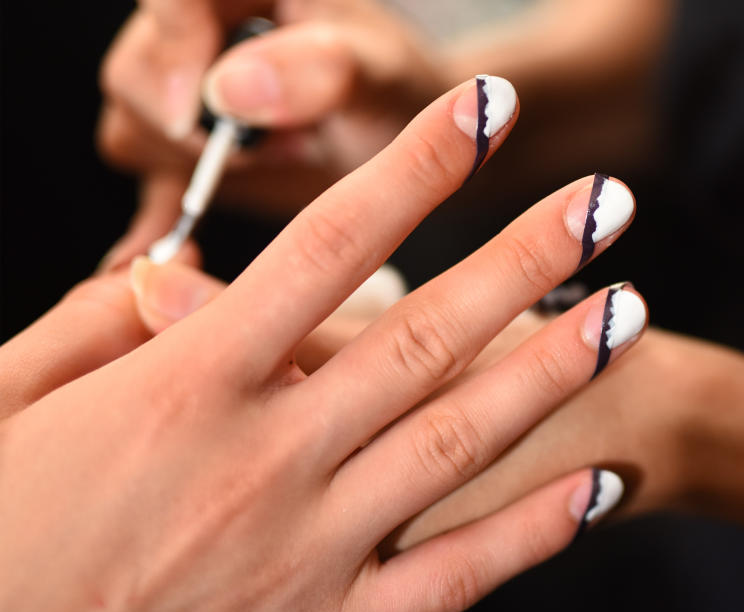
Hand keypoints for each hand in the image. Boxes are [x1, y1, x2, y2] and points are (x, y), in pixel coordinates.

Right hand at [1, 78, 645, 611]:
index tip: (484, 110)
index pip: (329, 242)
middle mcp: (265, 460)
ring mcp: (307, 552)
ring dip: (551, 372)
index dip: (418, 165)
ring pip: (456, 443)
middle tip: (604, 201)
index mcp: (186, 385)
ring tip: (627, 313)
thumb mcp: (8, 400)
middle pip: (421, 334)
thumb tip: (172, 270)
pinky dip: (531, 532)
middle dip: (523, 257)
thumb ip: (99, 324)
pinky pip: (451, 578)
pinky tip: (596, 487)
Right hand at [97, 0, 448, 269]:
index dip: (171, 51)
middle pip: (135, 75)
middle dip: (198, 127)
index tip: (201, 112)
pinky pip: (147, 189)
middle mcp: (199, 34)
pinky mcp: (187, 157)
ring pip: (134, 131)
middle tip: (279, 144)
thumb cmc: (399, 92)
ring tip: (283, 156)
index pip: (168, 0)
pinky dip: (165, 224)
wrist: (409, 144)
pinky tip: (168, 252)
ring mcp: (185, 98)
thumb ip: (319, 70)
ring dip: (199, 168)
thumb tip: (229, 91)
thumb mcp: (378, 74)